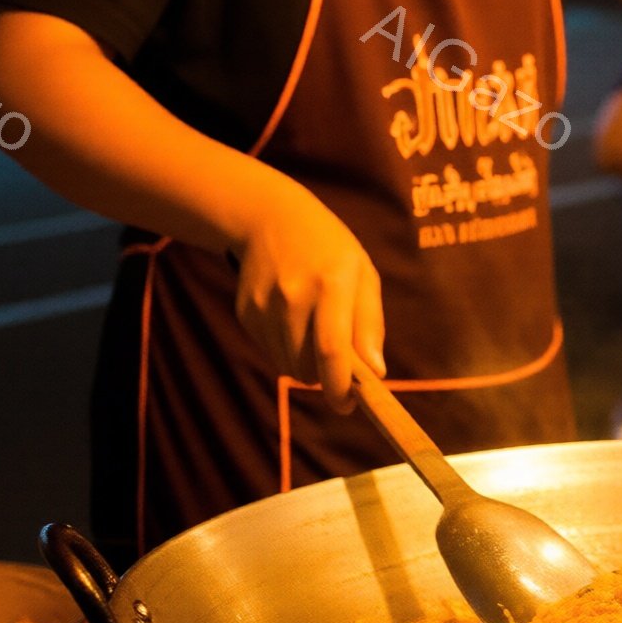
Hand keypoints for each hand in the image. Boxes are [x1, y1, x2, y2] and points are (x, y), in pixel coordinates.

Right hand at [229, 176, 385, 413]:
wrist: (270, 217)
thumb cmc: (329, 248)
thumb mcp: (362, 273)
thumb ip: (369, 323)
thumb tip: (375, 373)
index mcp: (332, 283)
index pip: (331, 349)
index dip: (340, 386)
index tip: (348, 405)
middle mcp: (294, 295)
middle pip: (307, 366)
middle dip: (326, 380)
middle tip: (339, 370)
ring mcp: (264, 305)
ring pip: (288, 365)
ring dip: (306, 365)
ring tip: (315, 331)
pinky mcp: (245, 312)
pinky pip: (270, 351)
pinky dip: (286, 349)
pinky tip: (292, 318)